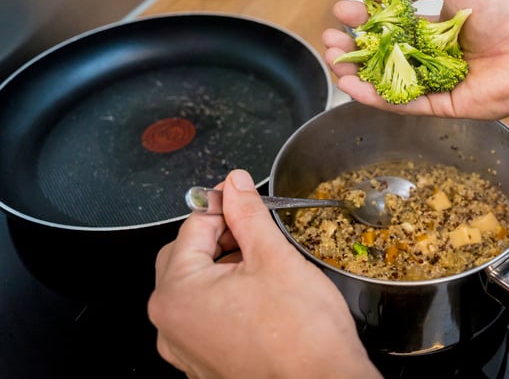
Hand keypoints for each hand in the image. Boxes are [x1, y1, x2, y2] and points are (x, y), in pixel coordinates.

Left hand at [147, 169, 380, 378]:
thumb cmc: (301, 333)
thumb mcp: (274, 256)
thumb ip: (248, 214)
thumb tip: (235, 184)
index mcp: (177, 293)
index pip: (193, 228)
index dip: (222, 205)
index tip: (241, 195)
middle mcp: (171, 325)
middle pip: (187, 257)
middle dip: (220, 237)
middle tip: (256, 230)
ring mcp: (186, 349)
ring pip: (197, 289)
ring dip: (224, 268)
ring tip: (263, 266)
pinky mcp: (204, 365)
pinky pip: (205, 318)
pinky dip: (226, 299)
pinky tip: (259, 297)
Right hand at [323, 0, 508, 119]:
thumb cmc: (503, 7)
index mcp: (436, 25)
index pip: (390, 24)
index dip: (364, 19)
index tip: (341, 12)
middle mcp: (433, 55)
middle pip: (383, 56)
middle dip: (353, 48)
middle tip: (330, 41)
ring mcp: (436, 82)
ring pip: (388, 82)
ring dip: (357, 74)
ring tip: (333, 62)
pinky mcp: (443, 106)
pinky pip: (404, 103)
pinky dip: (376, 97)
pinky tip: (352, 87)